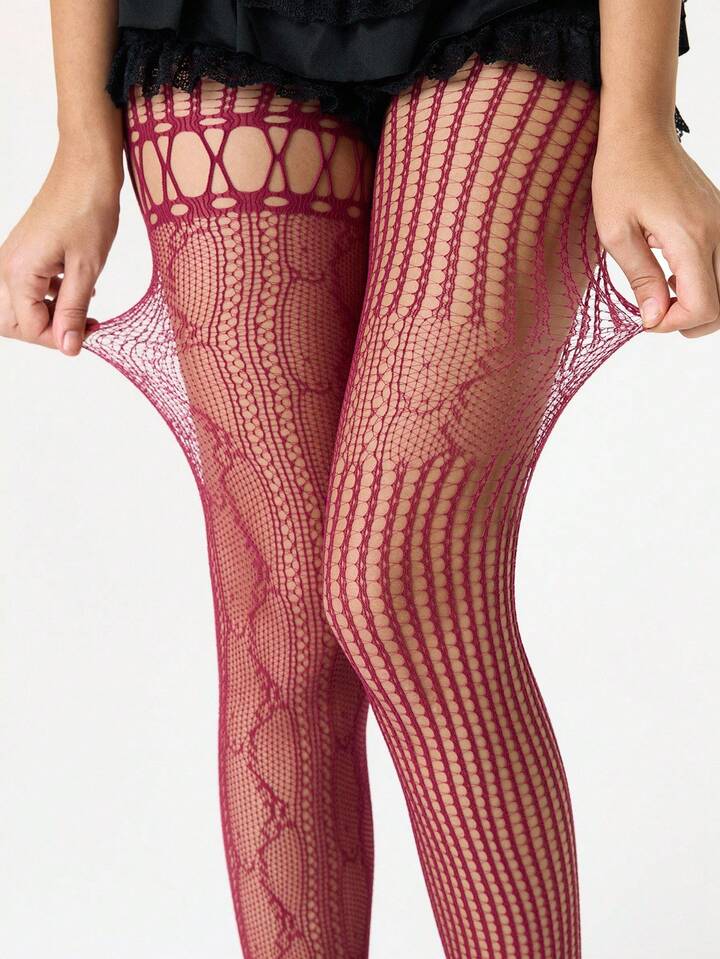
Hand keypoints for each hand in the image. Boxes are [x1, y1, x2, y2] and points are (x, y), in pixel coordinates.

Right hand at [0, 143, 121, 354]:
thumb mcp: (87, 268)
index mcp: (19, 273)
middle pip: (13, 323)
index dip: (61, 339)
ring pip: (19, 307)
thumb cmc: (88, 210)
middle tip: (82, 328)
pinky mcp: (24, 252)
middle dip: (47, 333)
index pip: (30, 328)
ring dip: (49, 316)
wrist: (86, 169)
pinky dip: (50, 297)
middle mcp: (7, 266)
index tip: (89, 335)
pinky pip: (28, 288)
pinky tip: (77, 290)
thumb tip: (68, 347)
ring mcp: (13, 258)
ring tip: (84, 311)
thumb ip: (74, 311)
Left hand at [592, 129, 719, 338]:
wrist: (641, 132)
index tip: (644, 318)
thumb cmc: (622, 175)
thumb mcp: (616, 232)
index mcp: (690, 238)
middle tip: (652, 311)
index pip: (703, 306)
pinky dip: (702, 280)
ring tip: (661, 289)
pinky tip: (672, 270)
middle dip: (688, 320)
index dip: (672, 323)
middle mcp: (717, 232)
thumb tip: (653, 318)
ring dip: (697, 301)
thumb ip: (640, 278)